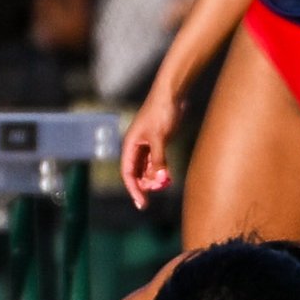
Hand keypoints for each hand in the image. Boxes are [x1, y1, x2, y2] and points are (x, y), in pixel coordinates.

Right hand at [120, 87, 183, 210]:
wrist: (172, 96)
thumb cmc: (161, 112)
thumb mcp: (160, 138)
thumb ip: (159, 160)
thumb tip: (158, 180)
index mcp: (130, 144)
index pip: (128, 172)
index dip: (133, 189)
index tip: (142, 204)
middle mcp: (135, 146)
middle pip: (136, 173)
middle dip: (145, 185)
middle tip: (158, 191)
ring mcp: (146, 145)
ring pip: (146, 169)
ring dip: (153, 180)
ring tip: (164, 185)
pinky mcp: (157, 143)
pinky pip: (155, 163)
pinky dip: (160, 172)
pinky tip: (167, 178)